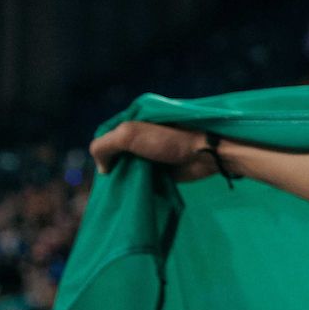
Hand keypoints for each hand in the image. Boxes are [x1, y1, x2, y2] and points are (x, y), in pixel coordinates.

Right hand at [90, 120, 217, 181]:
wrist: (206, 154)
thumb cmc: (170, 140)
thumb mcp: (130, 135)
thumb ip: (105, 145)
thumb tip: (102, 169)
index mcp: (136, 117)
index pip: (107, 134)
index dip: (103, 150)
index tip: (104, 165)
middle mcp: (143, 133)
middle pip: (117, 151)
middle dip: (113, 165)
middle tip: (111, 180)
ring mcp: (153, 151)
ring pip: (128, 165)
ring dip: (124, 177)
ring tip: (120, 187)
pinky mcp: (163, 168)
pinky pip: (142, 176)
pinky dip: (136, 184)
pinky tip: (130, 192)